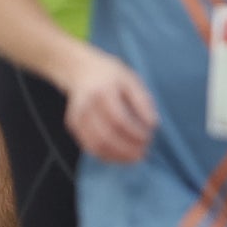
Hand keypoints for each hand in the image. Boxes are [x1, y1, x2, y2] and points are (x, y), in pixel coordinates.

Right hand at [58, 49, 158, 163]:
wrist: (81, 69)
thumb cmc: (111, 76)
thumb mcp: (131, 80)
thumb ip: (143, 101)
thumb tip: (153, 125)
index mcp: (102, 91)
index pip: (119, 119)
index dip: (135, 133)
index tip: (149, 138)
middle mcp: (86, 104)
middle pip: (106, 136)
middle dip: (127, 149)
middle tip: (143, 153)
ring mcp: (77, 116)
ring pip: (96, 145)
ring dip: (117, 156)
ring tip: (134, 158)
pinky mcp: (73, 125)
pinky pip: (89, 146)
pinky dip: (107, 155)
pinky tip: (121, 156)